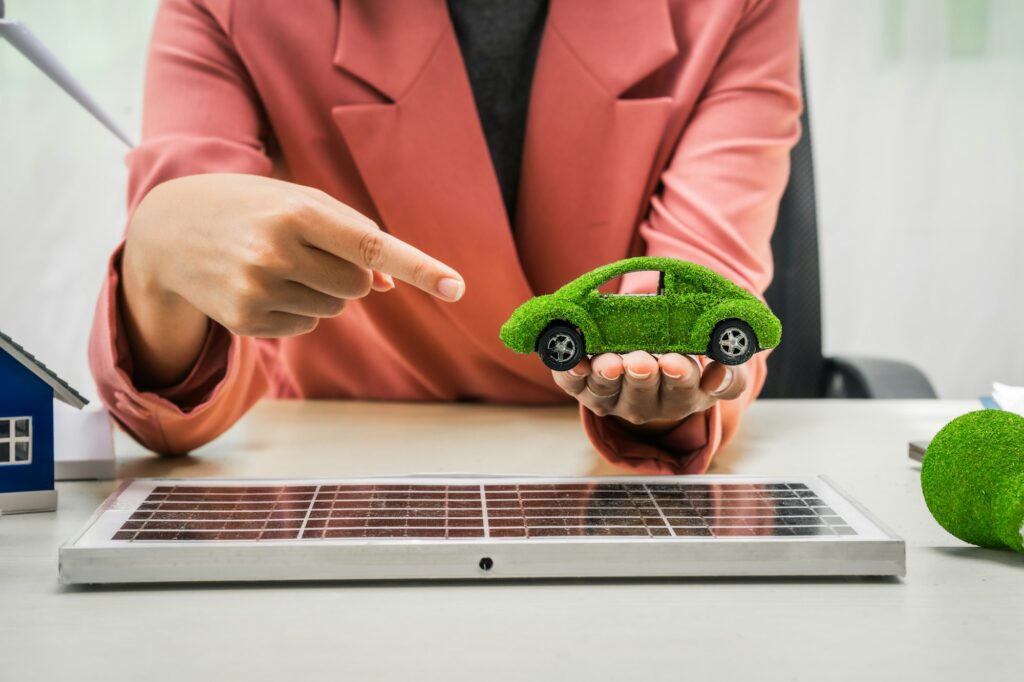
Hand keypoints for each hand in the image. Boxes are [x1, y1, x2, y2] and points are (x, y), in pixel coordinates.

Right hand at [121, 173, 463, 386]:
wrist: (166, 230)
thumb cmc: (249, 206)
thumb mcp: (298, 201)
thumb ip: (350, 234)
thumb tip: (388, 283)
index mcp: (297, 212)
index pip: (371, 245)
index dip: (419, 267)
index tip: (456, 287)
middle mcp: (277, 252)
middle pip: (359, 285)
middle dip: (348, 272)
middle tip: (305, 249)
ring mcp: (258, 290)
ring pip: (335, 308)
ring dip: (319, 290)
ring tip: (275, 263)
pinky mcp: (246, 321)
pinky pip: (306, 326)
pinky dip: (295, 309)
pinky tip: (259, 284)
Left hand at [551, 352, 747, 435]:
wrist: (650, 345)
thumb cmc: (687, 351)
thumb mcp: (721, 363)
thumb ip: (730, 374)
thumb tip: (718, 376)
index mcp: (682, 396)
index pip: (682, 390)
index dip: (678, 376)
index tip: (674, 361)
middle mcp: (644, 404)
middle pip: (642, 396)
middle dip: (641, 377)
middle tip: (640, 361)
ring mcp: (611, 397)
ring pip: (606, 391)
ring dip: (605, 376)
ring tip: (609, 363)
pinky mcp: (582, 386)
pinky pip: (572, 383)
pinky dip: (570, 371)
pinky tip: (573, 360)